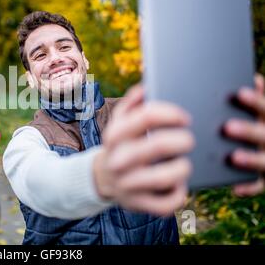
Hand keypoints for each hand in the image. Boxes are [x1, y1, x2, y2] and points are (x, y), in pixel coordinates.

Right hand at [93, 84, 193, 215]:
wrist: (103, 178)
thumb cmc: (121, 144)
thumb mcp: (119, 123)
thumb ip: (132, 103)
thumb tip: (146, 88)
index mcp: (114, 135)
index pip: (145, 116)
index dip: (171, 114)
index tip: (185, 118)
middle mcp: (118, 160)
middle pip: (158, 145)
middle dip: (182, 140)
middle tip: (190, 140)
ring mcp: (127, 184)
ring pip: (164, 178)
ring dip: (183, 168)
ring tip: (185, 163)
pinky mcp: (137, 204)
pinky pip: (166, 203)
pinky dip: (179, 193)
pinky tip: (179, 183)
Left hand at [224, 74, 264, 196]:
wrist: (264, 151)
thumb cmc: (255, 124)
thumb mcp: (260, 111)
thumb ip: (257, 98)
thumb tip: (254, 78)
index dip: (255, 100)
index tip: (239, 92)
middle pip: (264, 134)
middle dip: (247, 130)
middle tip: (227, 126)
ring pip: (264, 161)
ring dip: (250, 159)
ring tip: (232, 156)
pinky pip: (260, 185)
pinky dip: (250, 187)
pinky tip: (236, 188)